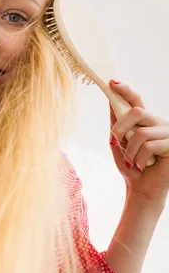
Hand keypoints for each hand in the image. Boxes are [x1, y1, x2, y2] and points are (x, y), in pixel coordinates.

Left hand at [109, 80, 168, 204]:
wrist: (142, 190)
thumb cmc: (131, 167)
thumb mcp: (120, 144)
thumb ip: (116, 124)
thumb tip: (110, 102)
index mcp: (146, 121)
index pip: (137, 101)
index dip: (126, 91)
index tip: (112, 82)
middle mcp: (159, 123)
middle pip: (137, 112)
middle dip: (121, 127)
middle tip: (117, 141)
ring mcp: (168, 133)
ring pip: (141, 133)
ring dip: (131, 150)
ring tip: (132, 161)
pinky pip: (150, 146)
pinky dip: (139, 158)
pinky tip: (141, 166)